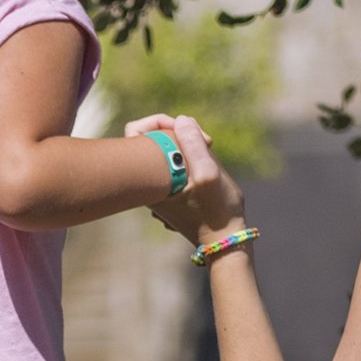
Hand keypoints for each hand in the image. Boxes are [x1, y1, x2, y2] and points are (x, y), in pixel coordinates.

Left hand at [126, 114, 246, 239]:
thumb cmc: (217, 209)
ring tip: (206, 160)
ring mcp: (156, 189)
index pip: (136, 130)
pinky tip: (203, 172)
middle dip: (176, 134)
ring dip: (184, 147)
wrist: (223, 241)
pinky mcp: (167, 193)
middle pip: (149, 138)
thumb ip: (193, 144)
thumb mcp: (209, 174)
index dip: (163, 123)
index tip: (192, 136)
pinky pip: (171, 163)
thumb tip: (180, 120)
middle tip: (203, 144)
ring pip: (162, 151)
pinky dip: (186, 160)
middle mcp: (146, 184)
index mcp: (149, 177)